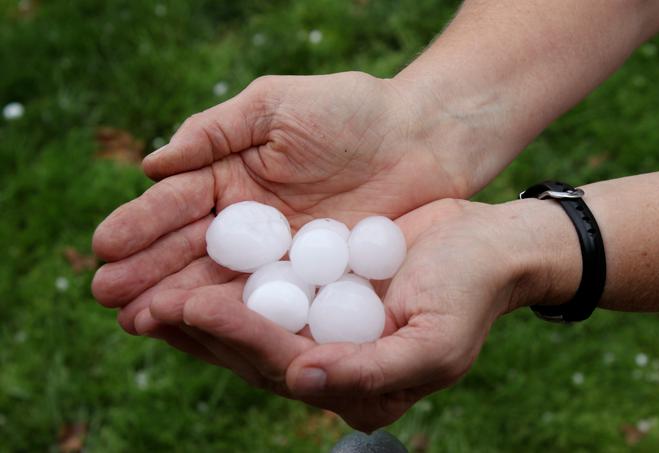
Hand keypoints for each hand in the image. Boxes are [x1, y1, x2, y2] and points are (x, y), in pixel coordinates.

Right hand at [91, 71, 491, 332]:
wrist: (422, 138)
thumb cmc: (352, 110)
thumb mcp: (275, 106)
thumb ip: (215, 132)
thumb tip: (151, 165)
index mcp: (231, 174)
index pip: (177, 204)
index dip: (140, 225)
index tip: (103, 248)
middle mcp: (248, 219)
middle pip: (190, 250)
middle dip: (148, 272)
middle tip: (108, 298)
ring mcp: (279, 253)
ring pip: (221, 280)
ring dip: (179, 300)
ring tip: (138, 321)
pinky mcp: (312, 278)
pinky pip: (268, 298)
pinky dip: (236, 314)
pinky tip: (203, 328)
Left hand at [136, 198, 575, 430]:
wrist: (485, 245)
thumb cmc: (469, 295)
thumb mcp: (434, 342)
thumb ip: (371, 372)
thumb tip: (300, 383)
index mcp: (352, 386)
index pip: (282, 367)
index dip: (235, 340)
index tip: (190, 308)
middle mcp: (326, 362)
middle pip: (249, 352)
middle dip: (195, 330)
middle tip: (141, 304)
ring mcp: (316, 326)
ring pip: (244, 322)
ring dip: (193, 307)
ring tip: (143, 289)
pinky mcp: (311, 290)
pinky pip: (258, 285)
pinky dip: (221, 275)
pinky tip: (186, 261)